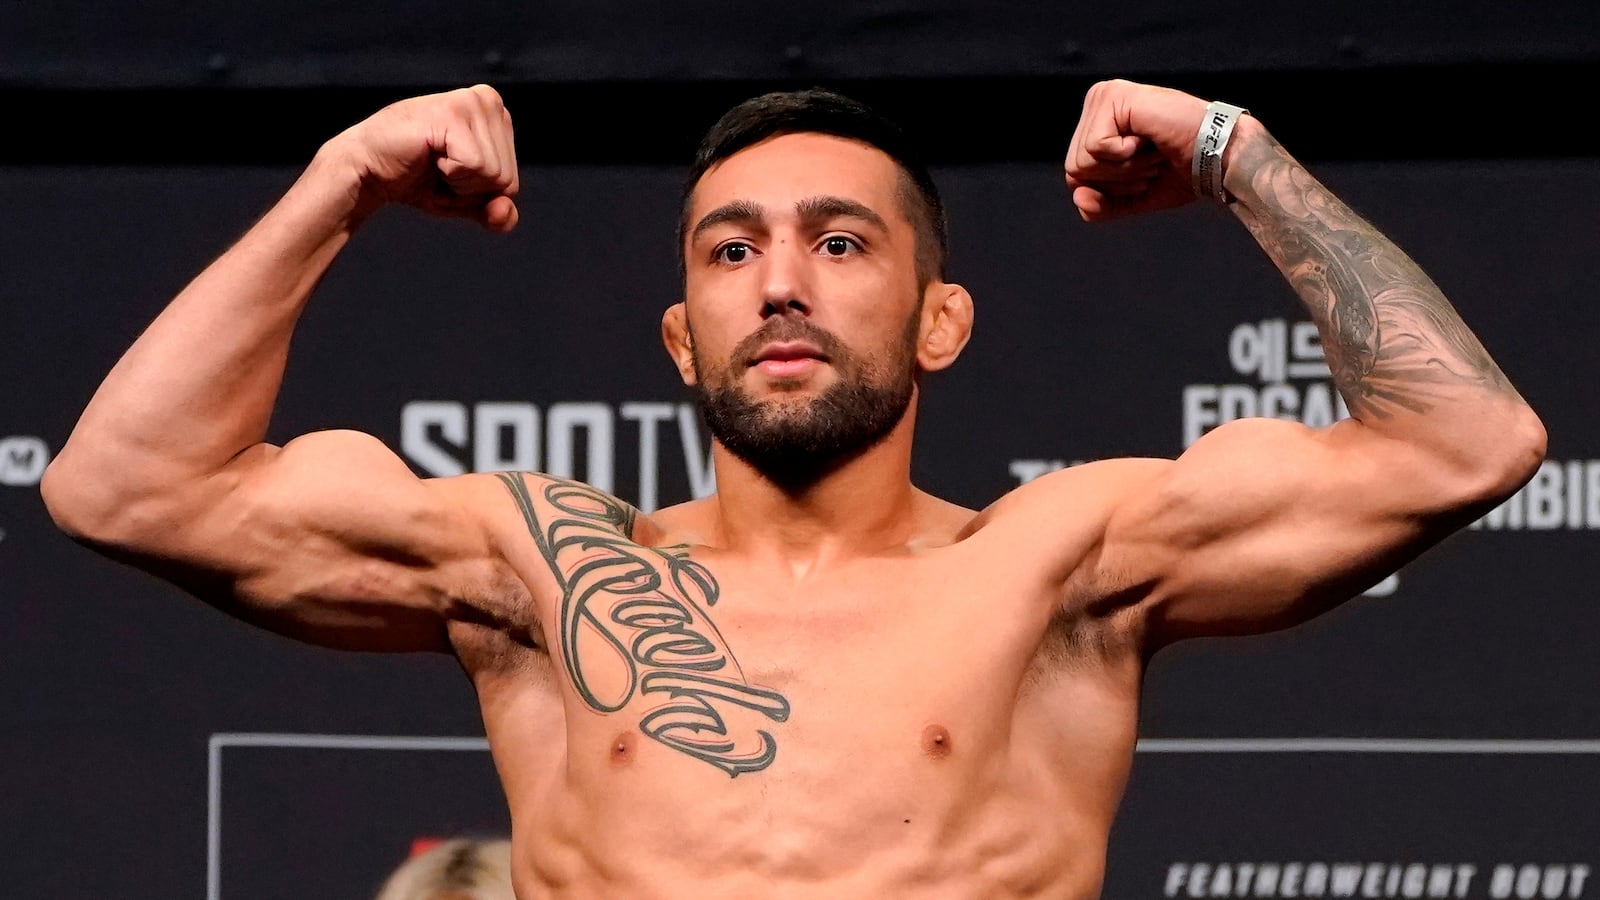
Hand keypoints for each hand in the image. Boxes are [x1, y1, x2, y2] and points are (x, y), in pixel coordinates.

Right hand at [322, 84, 519, 231]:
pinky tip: (429, 155)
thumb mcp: (465, 202)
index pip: (510, 182)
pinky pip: (476, 167)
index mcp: (497, 116)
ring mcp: (472, 102)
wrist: (368, 171)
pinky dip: (451, 175)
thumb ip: (495, 213)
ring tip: (432, 159)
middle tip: (435, 168)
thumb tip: (505, 214)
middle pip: (505, 179)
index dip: (476, 193)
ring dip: (458, 182)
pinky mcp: (454, 112)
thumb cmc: (415, 179)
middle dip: (468, 189)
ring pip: (493, 174)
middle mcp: (489, 101)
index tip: (447, 173)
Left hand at [1063, 79, 1218, 221]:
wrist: (1220, 159)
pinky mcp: (1115, 97)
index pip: (1074, 175)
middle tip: (1152, 160)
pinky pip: (1095, 149)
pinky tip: (1150, 140)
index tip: (1146, 171)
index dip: (1110, 188)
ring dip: (1125, 169)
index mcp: (1097, 121)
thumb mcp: (1134, 196)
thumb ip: (1101, 204)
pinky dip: (1126, 158)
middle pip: (1074, 169)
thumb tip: (1078, 197)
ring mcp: (1104, 96)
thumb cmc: (1183, 171)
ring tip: (1153, 150)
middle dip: (1116, 180)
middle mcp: (1097, 102)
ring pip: (1082, 161)